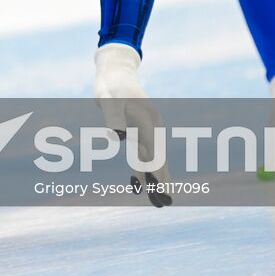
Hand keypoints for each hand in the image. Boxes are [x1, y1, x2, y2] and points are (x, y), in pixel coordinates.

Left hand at [93, 43, 171, 206]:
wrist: (115, 72)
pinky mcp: (138, 132)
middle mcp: (152, 127)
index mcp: (149, 120)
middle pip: (158, 158)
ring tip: (157, 201)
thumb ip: (113, 117)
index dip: (158, 173)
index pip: (155, 152)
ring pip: (151, 159)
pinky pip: (141, 154)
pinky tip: (136, 184)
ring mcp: (146, 130)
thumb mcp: (109, 98)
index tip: (161, 190)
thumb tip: (118, 137)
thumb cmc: (111, 84)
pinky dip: (140, 169)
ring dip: (152, 179)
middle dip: (162, 182)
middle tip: (165, 204)